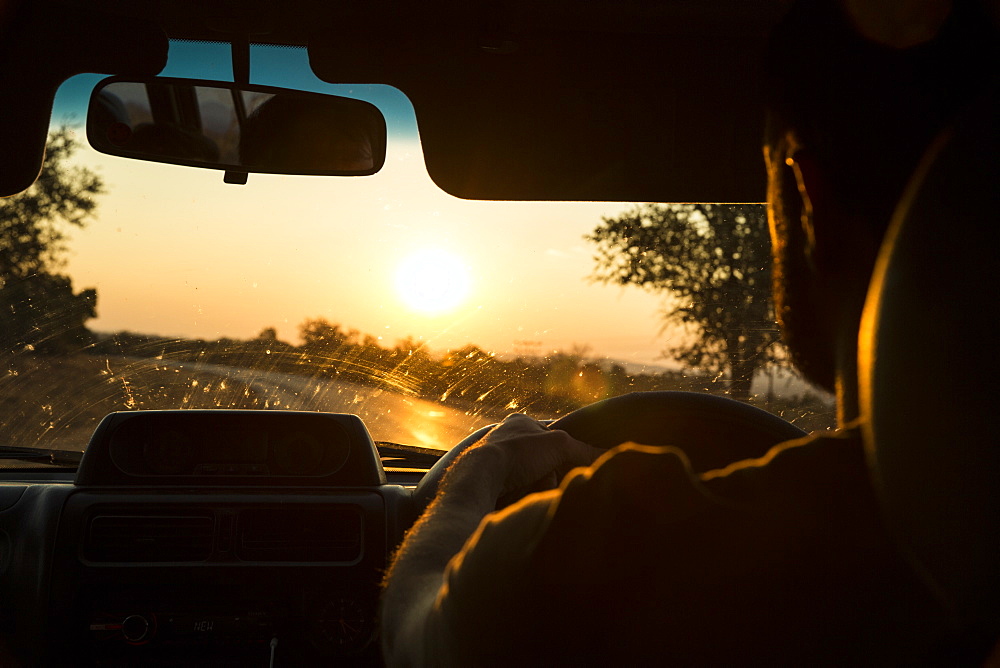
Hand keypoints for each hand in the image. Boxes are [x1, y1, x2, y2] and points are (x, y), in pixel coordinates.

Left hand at [456, 414, 600, 503]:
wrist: (480, 475)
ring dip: (535, 485)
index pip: (551, 437)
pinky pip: (515, 490)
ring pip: (530, 477)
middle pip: (542, 461)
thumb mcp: (559, 446)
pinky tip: (516, 495)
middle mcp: (506, 438)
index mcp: (521, 422)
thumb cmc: (518, 452)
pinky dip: (520, 495)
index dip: (561, 453)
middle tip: (546, 479)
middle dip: (548, 473)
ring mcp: (496, 459)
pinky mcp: (489, 480)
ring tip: (530, 488)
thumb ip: (585, 450)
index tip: (564, 465)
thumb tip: (610, 456)